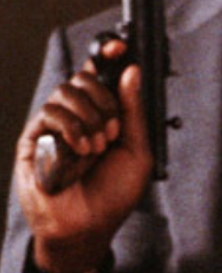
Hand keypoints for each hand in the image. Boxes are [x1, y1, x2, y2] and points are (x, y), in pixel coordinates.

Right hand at [15, 43, 151, 270]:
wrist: (87, 226)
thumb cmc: (112, 195)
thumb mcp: (137, 151)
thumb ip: (134, 112)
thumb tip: (131, 71)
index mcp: (102, 114)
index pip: (100, 74)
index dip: (107, 55)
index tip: (119, 46)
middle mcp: (77, 115)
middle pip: (84, 77)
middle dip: (104, 101)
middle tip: (113, 132)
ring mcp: (53, 124)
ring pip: (66, 90)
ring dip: (89, 118)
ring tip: (97, 148)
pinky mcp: (33, 136)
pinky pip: (51, 112)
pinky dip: (71, 129)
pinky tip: (80, 151)